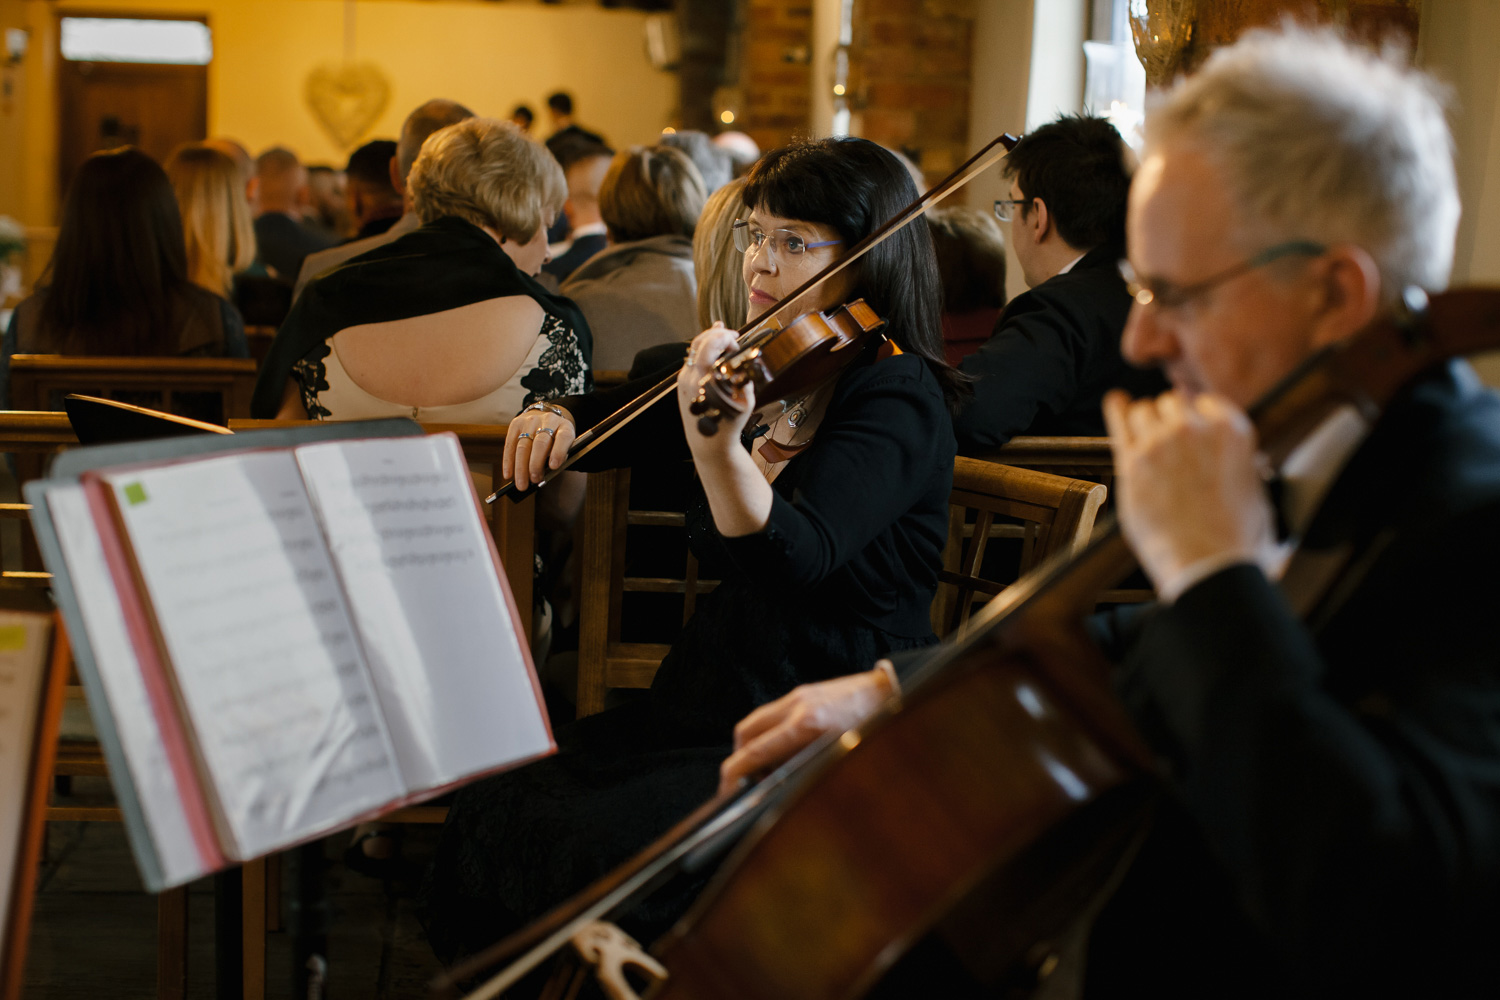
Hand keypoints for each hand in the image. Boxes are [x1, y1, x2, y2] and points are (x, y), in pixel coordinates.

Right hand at [503, 402, 577, 490]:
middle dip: (536, 464)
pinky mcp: (516, 424)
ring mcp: (530, 420)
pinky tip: (508, 475)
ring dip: (521, 467)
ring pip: (523, 445)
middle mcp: (548, 420)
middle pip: (540, 443)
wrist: (545, 419)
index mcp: (565, 427)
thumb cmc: (557, 440)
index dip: (558, 452)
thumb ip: (558, 459)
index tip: (553, 467)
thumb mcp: (565, 446)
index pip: (563, 438)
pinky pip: (510, 445)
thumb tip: (542, 476)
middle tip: (534, 480)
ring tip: (521, 483)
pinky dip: (508, 462)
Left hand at [678, 323, 754, 446]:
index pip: (710, 343)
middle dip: (717, 333)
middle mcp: (690, 376)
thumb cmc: (728, 425)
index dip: (725, 337)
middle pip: (699, 341)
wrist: (709, 444)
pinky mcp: (682, 384)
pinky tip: (712, 347)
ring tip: (724, 337)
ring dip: (710, 340)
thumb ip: (745, 376)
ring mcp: (683, 380)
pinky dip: (703, 351)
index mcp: (704, 378)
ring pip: (694, 349)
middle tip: (732, 336)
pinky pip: (692, 360)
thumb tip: (745, 358)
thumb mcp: (745, 401)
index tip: (737, 342)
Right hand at [718, 666, 895, 795]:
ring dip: (753, 746)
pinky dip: (769, 734)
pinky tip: (785, 751)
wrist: (896, 692)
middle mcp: (799, 705)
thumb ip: (807, 772)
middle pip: (745, 732)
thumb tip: (778, 787)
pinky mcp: (805, 691)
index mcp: (809, 725)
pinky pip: (773, 715)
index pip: (755, 751)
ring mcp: (800, 695)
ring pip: (757, 722)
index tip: (727, 790)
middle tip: (745, 782)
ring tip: (768, 770)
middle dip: (738, 759)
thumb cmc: (879, 730)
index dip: (734, 774)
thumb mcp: (844, 759)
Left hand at [1102, 389, 1276, 593]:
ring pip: (1144, 411)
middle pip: (1172, 404)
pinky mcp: (1133, 461)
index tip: (1191, 430)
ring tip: (1145, 441)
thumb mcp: (1255, 492)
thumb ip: (1244, 467)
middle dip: (1169, 421)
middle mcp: (1195, 428)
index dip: (1197, 418)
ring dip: (1144, 423)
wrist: (1207, 563)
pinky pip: (1120, 420)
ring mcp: (1161, 442)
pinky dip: (1117, 409)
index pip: (1207, 404)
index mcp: (1232, 432)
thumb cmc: (1234, 538)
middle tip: (1168, 445)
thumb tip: (1245, 464)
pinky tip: (1116, 404)